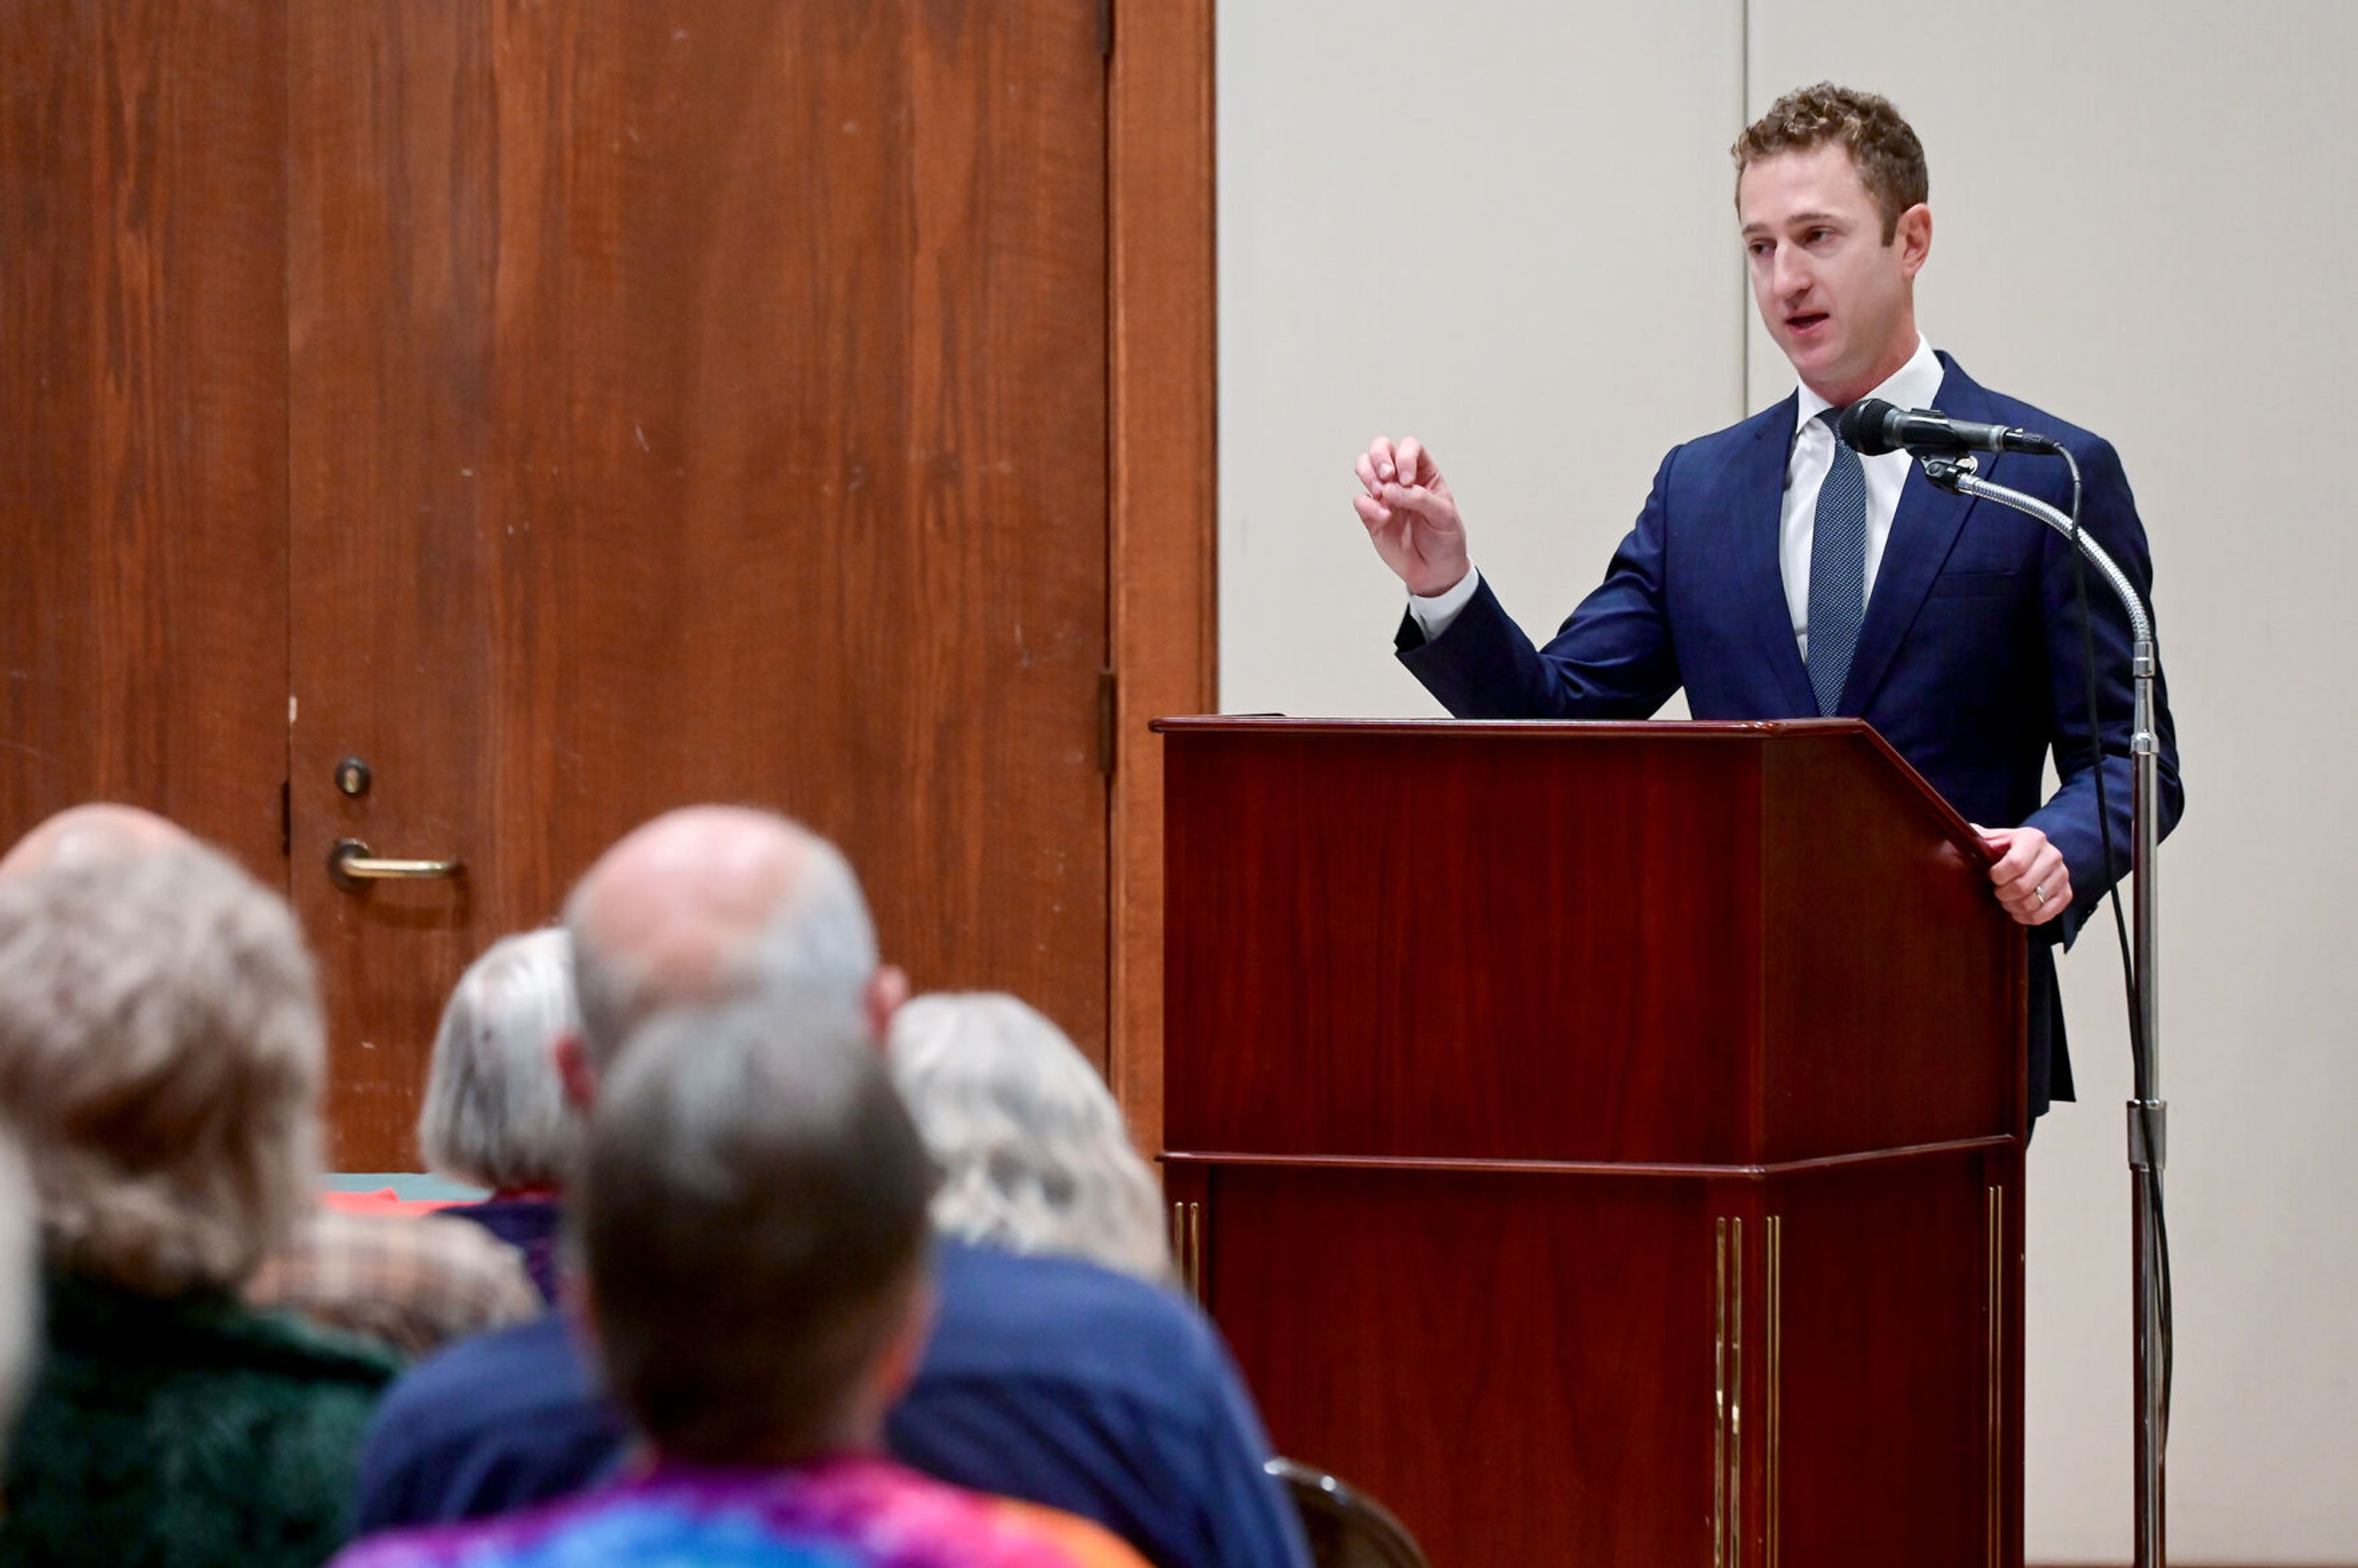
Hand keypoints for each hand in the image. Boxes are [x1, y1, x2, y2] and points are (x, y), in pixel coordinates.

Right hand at [1353, 436, 1470, 597]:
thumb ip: (1419, 498)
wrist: (1435, 572)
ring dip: (1368, 475)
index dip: (1405, 457)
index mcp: (1424, 474)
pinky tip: (1383, 518)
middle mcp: (1402, 480)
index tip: (1408, 480)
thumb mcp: (1444, 516)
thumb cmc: (1445, 540)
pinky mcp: (1372, 515)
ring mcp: (1385, 496)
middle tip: (1387, 477)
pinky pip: (1360, 500)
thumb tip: (1390, 489)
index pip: (1410, 448)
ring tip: (1380, 493)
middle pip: (1382, 449)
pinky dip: (1367, 505)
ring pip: (1365, 468)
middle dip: (1379, 457)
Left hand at [1973, 824, 2071, 926]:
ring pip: (2034, 903)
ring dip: (2013, 907)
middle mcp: (2052, 855)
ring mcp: (2062, 875)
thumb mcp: (1989, 839)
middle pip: (2023, 886)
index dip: (1998, 876)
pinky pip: (2046, 914)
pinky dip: (2028, 918)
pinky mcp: (2066, 893)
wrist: (2029, 857)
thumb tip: (1960, 835)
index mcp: (2033, 838)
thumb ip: (1975, 837)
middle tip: (1997, 892)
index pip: (2016, 864)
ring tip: (2006, 900)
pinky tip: (2018, 911)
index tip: (1991, 876)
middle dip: (2003, 894)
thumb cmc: (2003, 850)